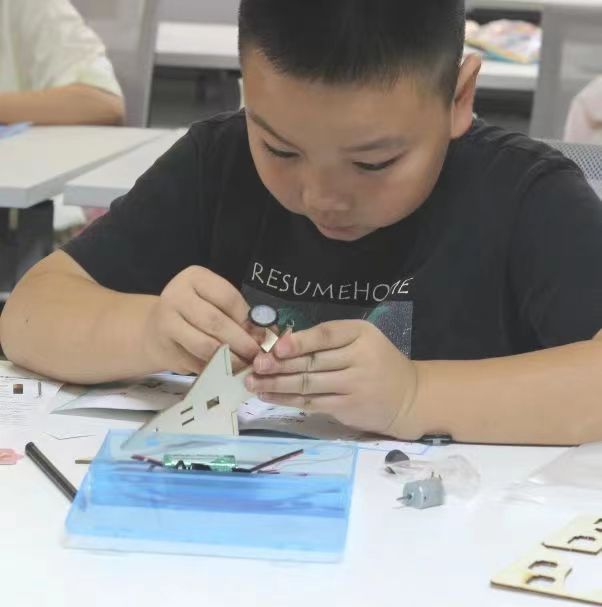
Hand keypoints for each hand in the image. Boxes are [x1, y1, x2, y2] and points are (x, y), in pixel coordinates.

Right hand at [143, 266, 263, 373]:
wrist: (155, 330)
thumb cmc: (196, 313)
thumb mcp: (216, 303)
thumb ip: (239, 315)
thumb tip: (268, 334)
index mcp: (195, 278)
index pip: (228, 297)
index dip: (248, 319)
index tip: (262, 335)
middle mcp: (176, 295)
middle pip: (216, 321)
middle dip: (241, 341)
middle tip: (257, 355)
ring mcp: (166, 322)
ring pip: (205, 345)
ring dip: (230, 359)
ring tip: (245, 364)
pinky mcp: (164, 348)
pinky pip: (196, 362)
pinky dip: (216, 369)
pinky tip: (228, 371)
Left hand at [245, 320, 416, 433]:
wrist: (408, 397)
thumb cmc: (378, 363)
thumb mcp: (361, 341)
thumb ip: (329, 340)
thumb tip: (283, 344)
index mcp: (361, 334)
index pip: (326, 335)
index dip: (299, 341)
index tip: (276, 347)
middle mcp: (359, 358)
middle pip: (312, 361)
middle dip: (279, 364)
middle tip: (254, 365)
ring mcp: (354, 385)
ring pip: (308, 384)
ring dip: (277, 384)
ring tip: (253, 382)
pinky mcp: (347, 408)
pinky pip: (311, 403)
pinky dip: (287, 400)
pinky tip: (269, 396)